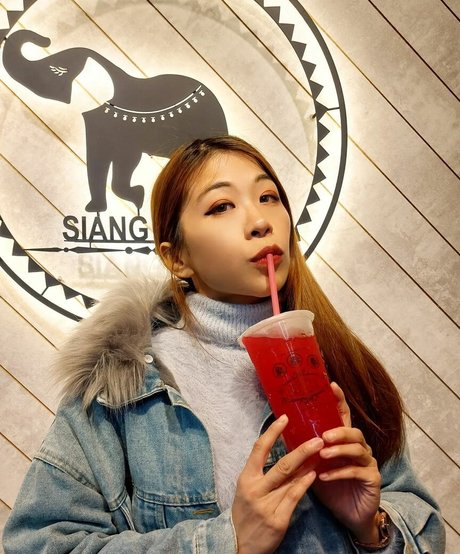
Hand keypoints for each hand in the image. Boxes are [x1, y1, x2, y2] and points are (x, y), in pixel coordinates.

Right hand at [232, 415, 322, 553]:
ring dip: (307, 464)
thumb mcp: (248, 490)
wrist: (239, 545)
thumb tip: (287, 454)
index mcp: (246, 478)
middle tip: (316, 438)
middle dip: (301, 450)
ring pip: (290, 479)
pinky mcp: (277, 519)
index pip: (258, 449)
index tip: (284, 417)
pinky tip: (313, 474)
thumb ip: (264, 474)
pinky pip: (294, 497)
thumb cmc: (246, 513)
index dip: (272, 432)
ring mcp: (266, 505)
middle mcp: (255, 489)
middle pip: (281, 464)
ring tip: (320, 452)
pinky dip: (304, 484)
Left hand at [312, 383, 381, 542]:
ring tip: (323, 455)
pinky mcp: (372, 479)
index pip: (344, 415)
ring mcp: (368, 463)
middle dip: (339, 431)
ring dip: (339, 451)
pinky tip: (325, 476)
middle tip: (323, 435)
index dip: (339, 400)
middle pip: (354, 431)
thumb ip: (306, 448)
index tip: (331, 385)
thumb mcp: (315, 465)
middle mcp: (360, 448)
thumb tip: (283, 431)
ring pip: (358, 449)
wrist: (348, 516)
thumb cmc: (330, 486)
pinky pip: (357, 471)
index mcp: (345, 440)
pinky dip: (340, 472)